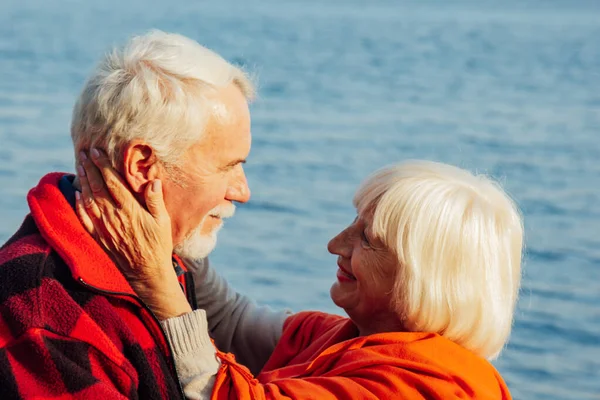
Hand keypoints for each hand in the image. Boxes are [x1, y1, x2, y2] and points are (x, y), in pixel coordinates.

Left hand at [75, 148, 191, 319]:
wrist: (146, 272)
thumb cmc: (158, 245)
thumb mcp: (163, 221)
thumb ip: (155, 200)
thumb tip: (152, 180)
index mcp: (129, 209)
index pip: (112, 182)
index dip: (103, 165)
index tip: (96, 151)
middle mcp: (113, 216)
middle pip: (97, 187)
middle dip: (89, 168)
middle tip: (83, 153)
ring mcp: (104, 227)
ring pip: (88, 199)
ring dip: (83, 181)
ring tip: (79, 166)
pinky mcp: (99, 237)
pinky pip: (85, 218)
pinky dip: (79, 204)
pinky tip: (77, 194)